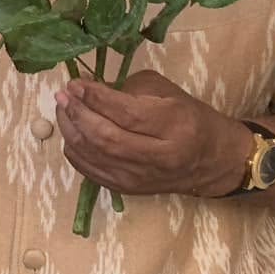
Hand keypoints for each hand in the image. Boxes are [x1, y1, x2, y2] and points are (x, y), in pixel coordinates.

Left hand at [54, 70, 249, 197]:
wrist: (212, 161)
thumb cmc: (188, 119)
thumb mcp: (166, 92)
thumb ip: (126, 88)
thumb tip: (86, 88)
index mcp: (175, 126)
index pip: (126, 113)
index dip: (95, 97)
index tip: (75, 84)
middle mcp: (159, 157)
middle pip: (106, 137)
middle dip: (78, 113)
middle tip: (62, 95)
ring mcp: (141, 177)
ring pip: (94, 154)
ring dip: (70, 129)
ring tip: (62, 109)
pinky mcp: (127, 189)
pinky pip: (89, 169)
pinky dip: (74, 149)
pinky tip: (70, 131)